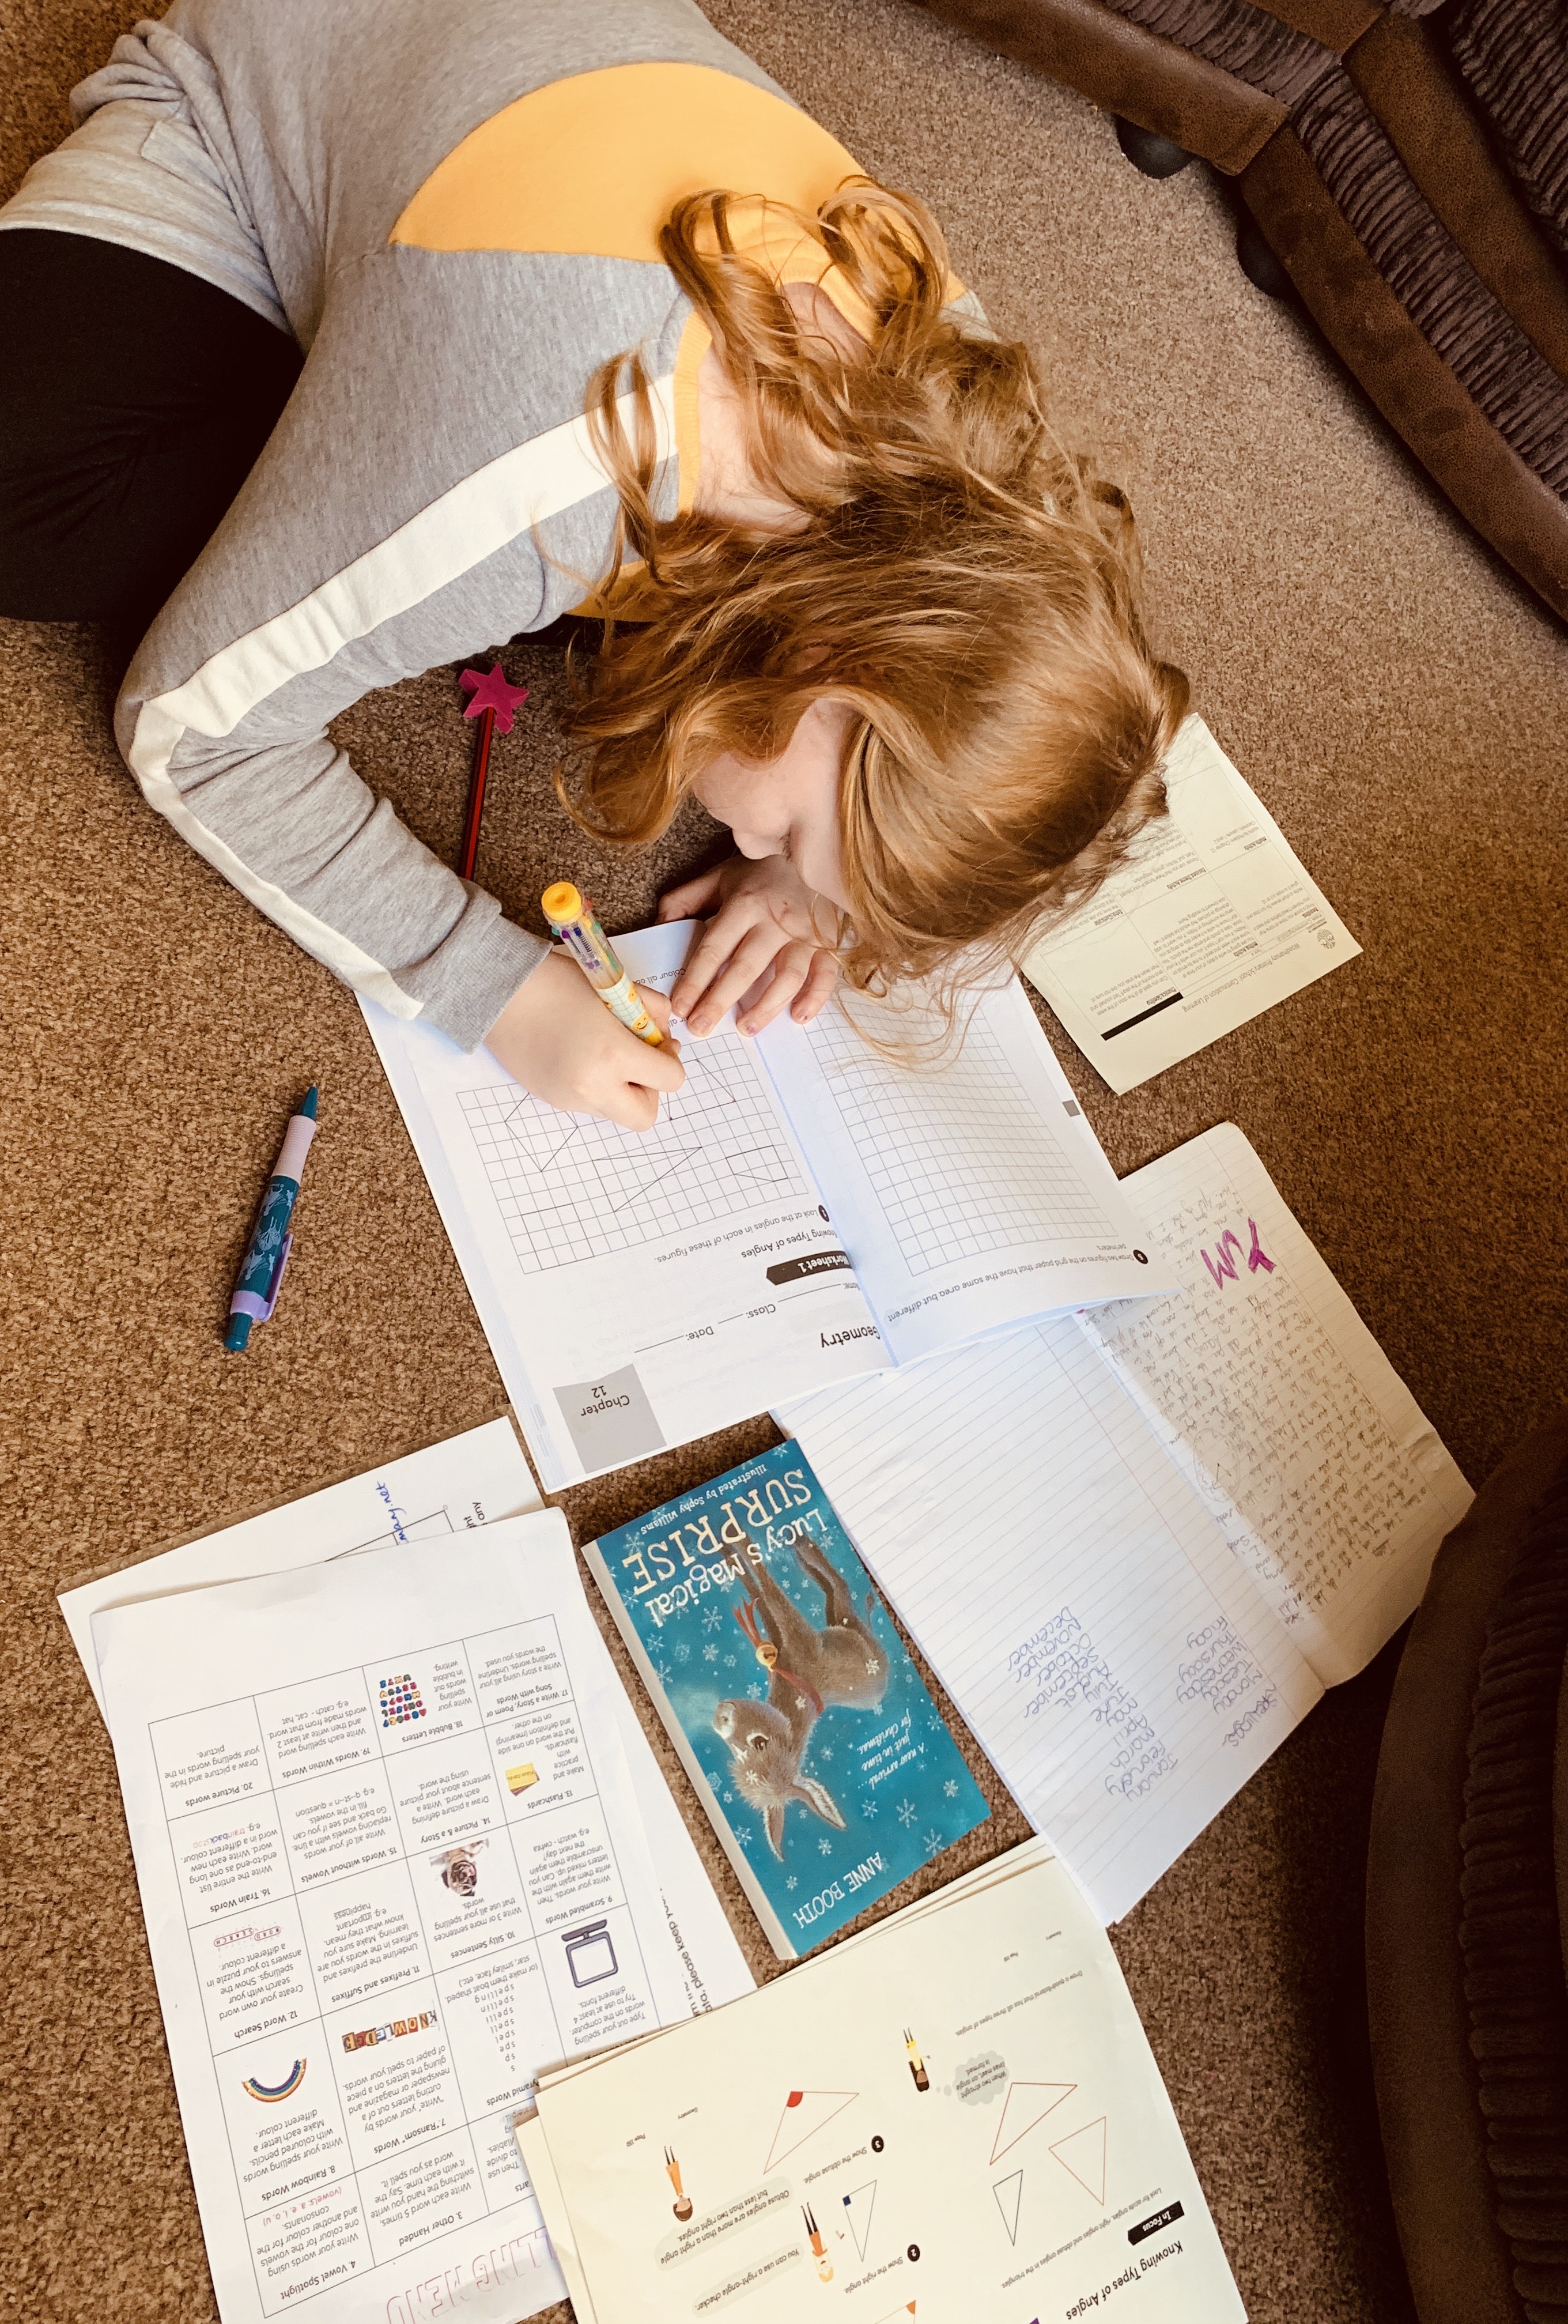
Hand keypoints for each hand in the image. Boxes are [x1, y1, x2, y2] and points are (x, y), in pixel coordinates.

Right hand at [482, 953, 683, 1129]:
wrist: (498, 991)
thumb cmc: (556, 981)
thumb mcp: (617, 988)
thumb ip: (652, 1013)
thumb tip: (663, 1037)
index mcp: (613, 1056)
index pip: (671, 1080)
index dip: (670, 1060)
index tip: (657, 1042)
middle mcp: (591, 1087)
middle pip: (645, 1116)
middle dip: (649, 1091)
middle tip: (637, 1061)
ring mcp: (568, 1099)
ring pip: (615, 1112)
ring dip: (621, 1089)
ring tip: (604, 1052)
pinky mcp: (550, 1099)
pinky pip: (587, 1103)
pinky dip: (595, 1085)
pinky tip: (581, 1054)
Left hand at [659, 855, 840, 1037]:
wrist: (816, 848)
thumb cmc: (762, 872)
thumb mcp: (719, 877)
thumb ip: (686, 899)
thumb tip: (659, 926)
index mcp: (744, 903)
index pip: (714, 949)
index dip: (695, 981)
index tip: (680, 1007)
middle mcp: (775, 919)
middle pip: (745, 968)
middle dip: (719, 1002)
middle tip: (701, 1029)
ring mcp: (805, 932)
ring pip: (787, 976)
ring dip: (765, 1007)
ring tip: (745, 1029)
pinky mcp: (829, 942)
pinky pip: (825, 974)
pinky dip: (815, 998)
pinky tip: (797, 1017)